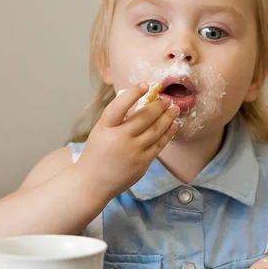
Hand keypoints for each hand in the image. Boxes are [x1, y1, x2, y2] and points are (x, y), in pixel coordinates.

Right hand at [75, 82, 179, 198]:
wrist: (93, 183)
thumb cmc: (97, 153)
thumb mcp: (100, 131)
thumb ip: (117, 118)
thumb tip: (141, 101)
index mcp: (105, 127)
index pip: (119, 106)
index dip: (133, 93)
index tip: (145, 85)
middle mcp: (119, 138)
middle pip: (144, 117)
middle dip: (159, 105)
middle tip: (166, 99)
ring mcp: (133, 151)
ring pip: (156, 130)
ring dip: (168, 117)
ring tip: (174, 109)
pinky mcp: (143, 163)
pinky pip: (159, 145)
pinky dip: (168, 133)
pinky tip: (172, 126)